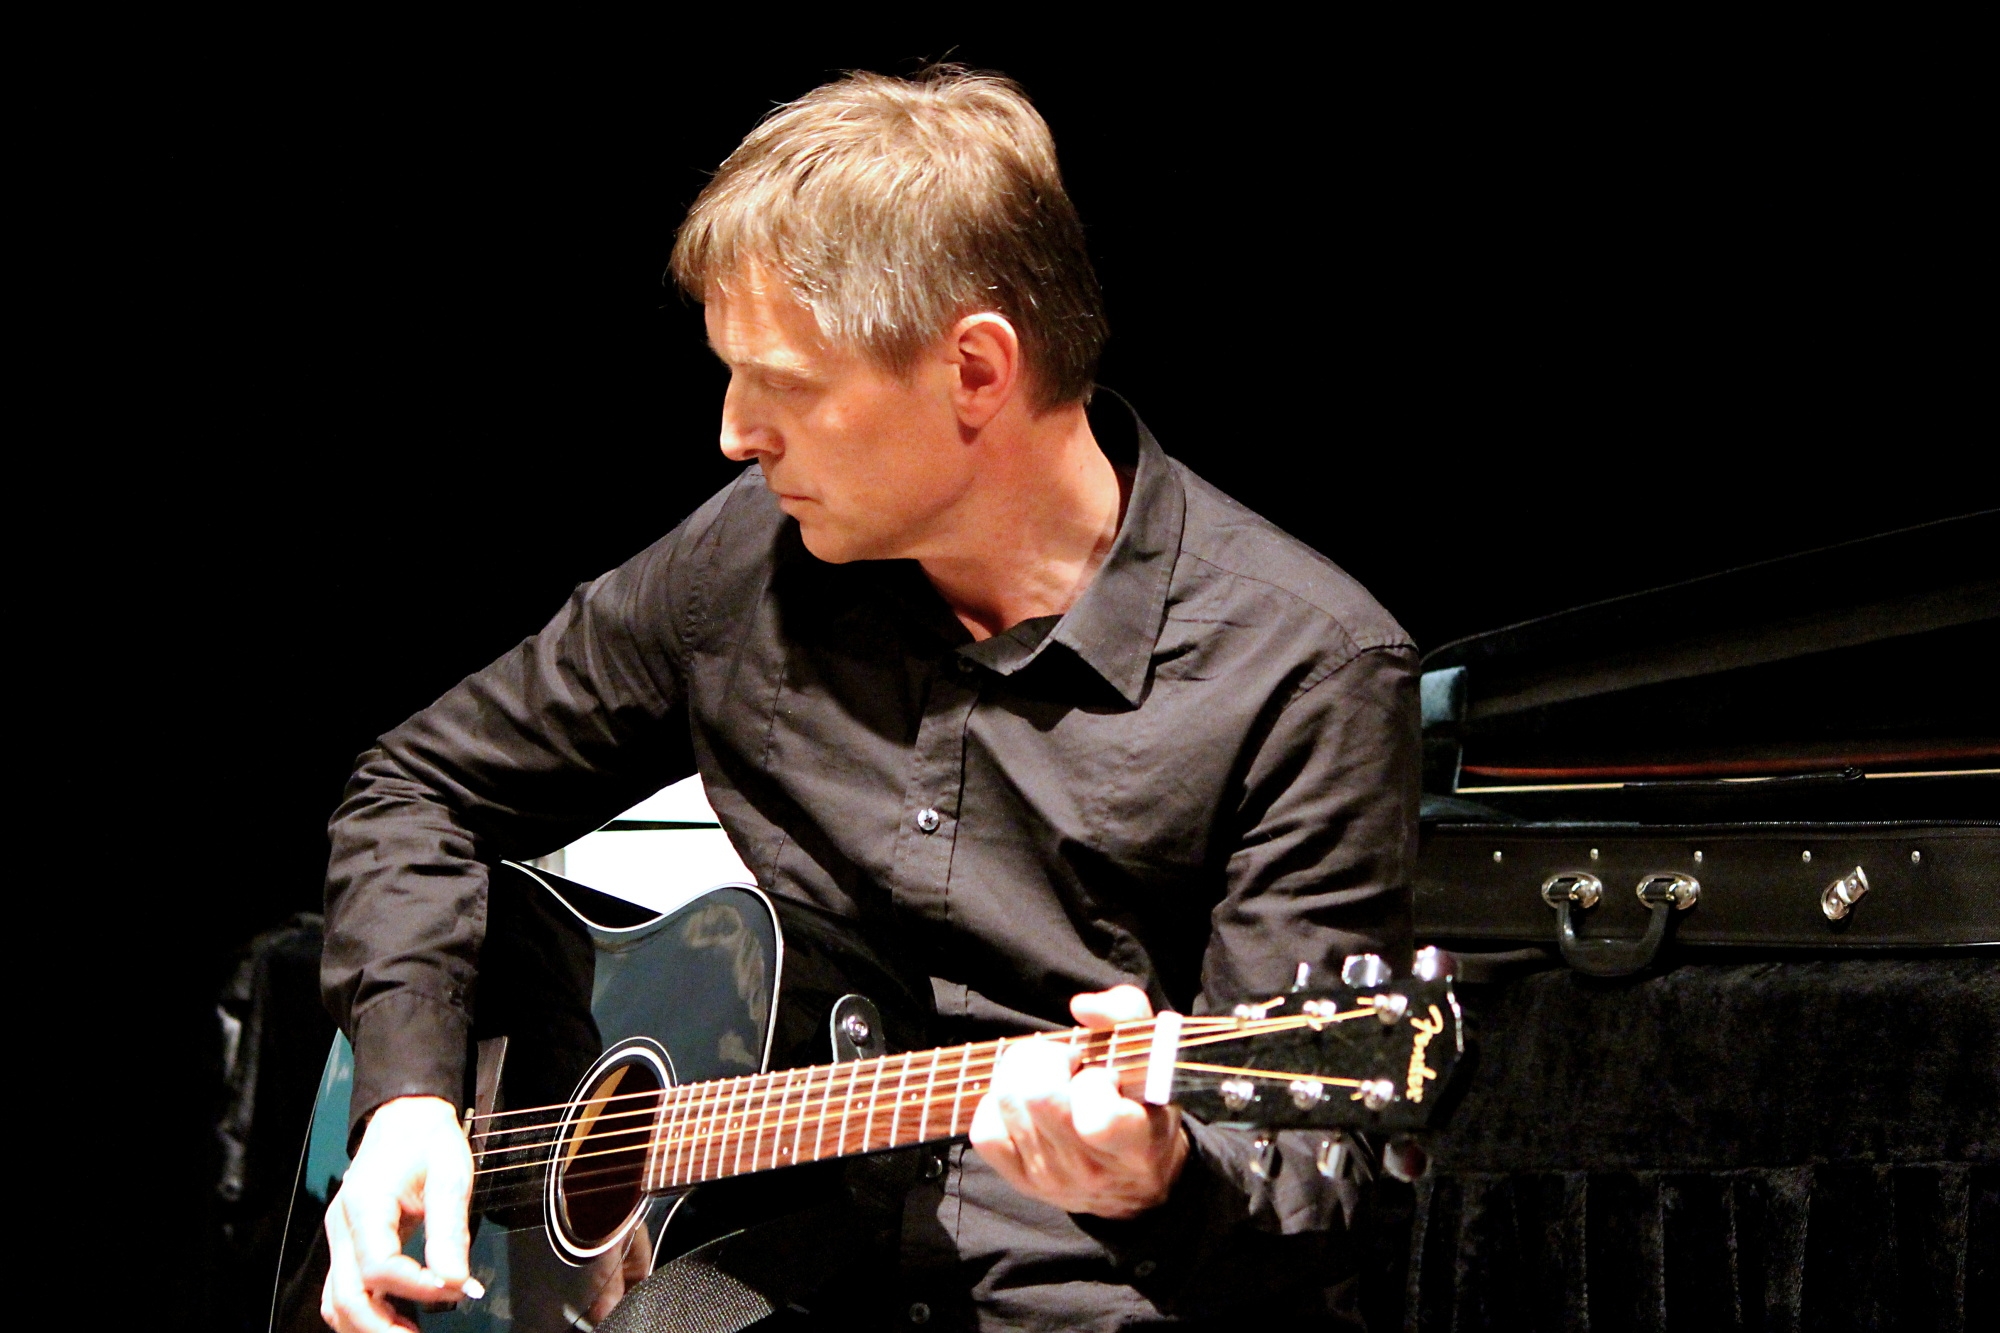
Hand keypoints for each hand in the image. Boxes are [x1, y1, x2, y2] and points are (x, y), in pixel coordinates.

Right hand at [320, 1095, 476, 1332]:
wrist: (404, 1117)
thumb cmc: (426, 1140)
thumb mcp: (450, 1175)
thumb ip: (450, 1230)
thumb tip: (457, 1281)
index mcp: (364, 1203)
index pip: (378, 1265)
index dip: (414, 1285)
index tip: (453, 1288)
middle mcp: (342, 1225)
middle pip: (345, 1294)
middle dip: (380, 1326)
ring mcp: (341, 1237)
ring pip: (336, 1299)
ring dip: (368, 1325)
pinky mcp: (348, 1244)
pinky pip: (343, 1289)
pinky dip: (363, 1311)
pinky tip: (396, 1319)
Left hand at [970, 985, 1188, 1218]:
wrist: (1136, 1178)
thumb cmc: (1146, 1106)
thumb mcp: (1156, 1057)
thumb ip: (1127, 1014)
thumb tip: (1081, 1007)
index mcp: (1135, 1146)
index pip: (1098, 1120)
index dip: (1093, 1082)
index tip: (1104, 1073)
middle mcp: (1090, 1170)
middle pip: (1039, 1098)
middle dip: (1048, 1059)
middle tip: (1068, 1061)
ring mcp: (1050, 1179)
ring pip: (1007, 1103)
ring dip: (1021, 1073)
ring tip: (1046, 1075)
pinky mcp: (1020, 1180)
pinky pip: (985, 1131)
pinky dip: (997, 1104)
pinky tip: (1023, 1099)